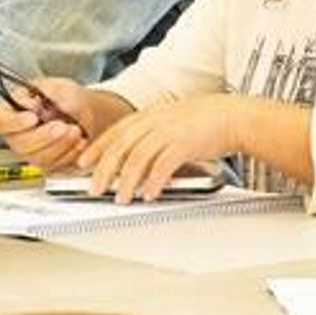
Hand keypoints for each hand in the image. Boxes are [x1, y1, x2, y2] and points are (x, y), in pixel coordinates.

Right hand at [0, 77, 97, 171]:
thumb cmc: (67, 97)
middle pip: (19, 144)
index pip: (0, 121)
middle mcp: (17, 134)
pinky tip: (79, 141)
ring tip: (75, 130)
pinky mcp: (48, 163)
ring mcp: (32, 151)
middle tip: (62, 125)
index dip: (14, 122)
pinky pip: (55, 165)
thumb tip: (32, 102)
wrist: (86, 112)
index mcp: (11, 111)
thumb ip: (45, 90)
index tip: (33, 117)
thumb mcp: (58, 85)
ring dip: (60, 145)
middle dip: (43, 136)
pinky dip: (70, 153)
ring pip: (38, 158)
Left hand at [77, 95, 233, 203]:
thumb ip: (149, 134)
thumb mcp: (169, 120)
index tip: (83, 163)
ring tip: (120, 198)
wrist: (232, 116)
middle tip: (94, 188)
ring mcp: (169, 132)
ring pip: (137, 158)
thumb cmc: (203, 121)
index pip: (114, 133)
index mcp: (148, 116)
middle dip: (103, 170)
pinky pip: (163, 165)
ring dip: (126, 181)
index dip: (96, 148)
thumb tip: (132, 154)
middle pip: (120, 147)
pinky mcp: (185, 144)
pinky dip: (153, 181)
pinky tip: (148, 194)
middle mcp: (154, 122)